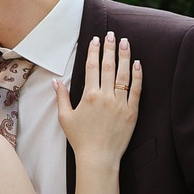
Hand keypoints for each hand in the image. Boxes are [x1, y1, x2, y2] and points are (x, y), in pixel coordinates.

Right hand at [58, 33, 142, 165]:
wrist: (98, 158)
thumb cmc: (80, 139)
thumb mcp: (65, 118)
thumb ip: (62, 97)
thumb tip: (55, 81)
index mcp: (88, 96)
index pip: (92, 67)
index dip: (94, 51)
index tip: (96, 39)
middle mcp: (105, 97)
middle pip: (108, 66)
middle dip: (110, 48)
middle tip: (112, 34)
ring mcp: (120, 104)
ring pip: (123, 75)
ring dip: (125, 56)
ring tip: (126, 42)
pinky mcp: (132, 112)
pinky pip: (136, 90)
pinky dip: (138, 76)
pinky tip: (137, 63)